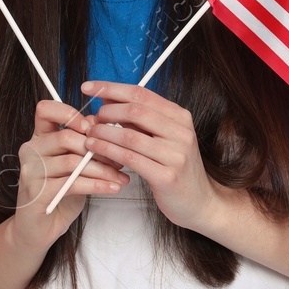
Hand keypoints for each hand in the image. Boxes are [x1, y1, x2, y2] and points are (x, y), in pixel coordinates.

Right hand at [6, 100, 129, 254]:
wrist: (39, 229)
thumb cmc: (60, 194)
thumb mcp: (75, 166)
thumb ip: (85, 147)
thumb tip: (110, 129)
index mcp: (39, 138)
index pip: (46, 110)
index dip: (69, 113)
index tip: (92, 126)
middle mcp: (31, 151)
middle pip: (65, 138)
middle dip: (98, 148)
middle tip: (119, 159)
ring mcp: (32, 172)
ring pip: (72, 162)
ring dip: (102, 170)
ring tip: (121, 177)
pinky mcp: (37, 193)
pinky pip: (72, 184)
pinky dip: (97, 185)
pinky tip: (112, 188)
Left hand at [78, 81, 220, 231]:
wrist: (199, 201)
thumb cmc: (174, 165)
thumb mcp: (162, 136)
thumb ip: (138, 118)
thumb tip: (106, 98)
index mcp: (179, 116)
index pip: (141, 93)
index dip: (111, 88)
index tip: (88, 87)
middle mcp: (181, 132)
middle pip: (135, 110)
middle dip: (107, 112)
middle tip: (93, 119)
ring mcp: (176, 155)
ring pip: (129, 136)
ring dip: (103, 133)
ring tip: (89, 134)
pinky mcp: (167, 177)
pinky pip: (130, 158)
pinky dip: (108, 151)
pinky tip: (95, 149)